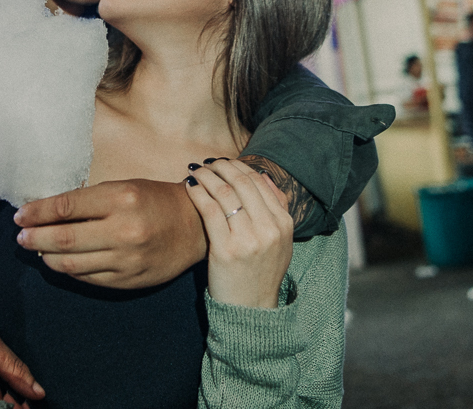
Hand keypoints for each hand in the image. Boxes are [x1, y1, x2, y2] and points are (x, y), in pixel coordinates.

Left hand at [14, 178, 206, 288]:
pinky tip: (60, 261)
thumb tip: (47, 212)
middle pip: (63, 239)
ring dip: (46, 257)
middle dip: (35, 238)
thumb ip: (89, 200)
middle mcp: (123, 230)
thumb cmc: (155, 200)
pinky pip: (87, 277)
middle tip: (21, 236)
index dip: (37, 212)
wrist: (195, 226)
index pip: (66, 207)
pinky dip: (68, 270)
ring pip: (71, 263)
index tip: (20, 215)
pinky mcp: (127, 280)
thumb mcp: (124, 187)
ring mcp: (125, 259)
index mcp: (121, 198)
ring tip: (36, 250)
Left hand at [186, 160, 293, 308]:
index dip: (238, 166)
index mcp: (284, 224)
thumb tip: (262, 176)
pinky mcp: (226, 250)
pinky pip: (209, 210)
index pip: (258, 182)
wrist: (251, 309)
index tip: (222, 163)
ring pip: (225, 193)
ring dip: (206, 176)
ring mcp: (249, 240)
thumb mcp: (280, 241)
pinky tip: (189, 187)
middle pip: (241, 183)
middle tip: (206, 163)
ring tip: (195, 171)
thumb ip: (276, 208)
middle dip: (220, 167)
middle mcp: (269, 229)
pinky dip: (198, 193)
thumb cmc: (260, 271)